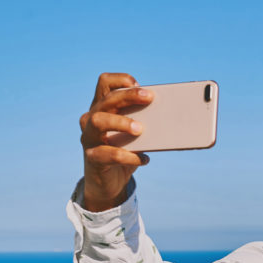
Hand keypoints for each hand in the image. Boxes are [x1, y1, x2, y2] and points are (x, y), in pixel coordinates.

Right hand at [79, 72, 153, 211]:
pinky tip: (145, 159)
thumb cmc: (125, 152)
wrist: (109, 182)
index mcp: (103, 108)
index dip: (120, 79)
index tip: (139, 84)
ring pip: (98, 121)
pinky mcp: (92, 158)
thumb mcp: (135, 135)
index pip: (104, 83)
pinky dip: (129, 156)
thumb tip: (173, 117)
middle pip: (106, 99)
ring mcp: (89, 137)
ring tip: (140, 129)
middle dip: (129, 95)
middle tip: (150, 98)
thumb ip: (145, 123)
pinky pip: (108, 154)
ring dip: (121, 122)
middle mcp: (91, 118)